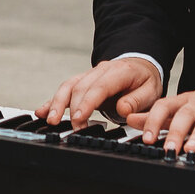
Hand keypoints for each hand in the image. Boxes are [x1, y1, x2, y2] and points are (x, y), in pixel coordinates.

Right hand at [37, 56, 163, 129]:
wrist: (140, 65)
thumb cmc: (145, 81)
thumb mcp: (151, 91)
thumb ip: (137, 100)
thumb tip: (122, 109)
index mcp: (119, 71)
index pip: (99, 86)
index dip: (87, 102)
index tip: (80, 118)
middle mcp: (100, 70)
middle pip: (80, 86)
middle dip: (72, 108)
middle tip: (71, 128)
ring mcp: (89, 75)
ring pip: (69, 86)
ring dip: (57, 103)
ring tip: (50, 119)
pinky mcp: (82, 81)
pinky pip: (66, 89)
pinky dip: (53, 101)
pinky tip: (42, 111)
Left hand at [127, 86, 194, 154]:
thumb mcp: (178, 110)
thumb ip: (156, 116)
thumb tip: (130, 119)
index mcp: (182, 101)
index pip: (164, 107)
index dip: (154, 121)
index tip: (147, 139)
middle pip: (185, 114)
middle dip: (176, 132)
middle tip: (169, 149)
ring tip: (192, 149)